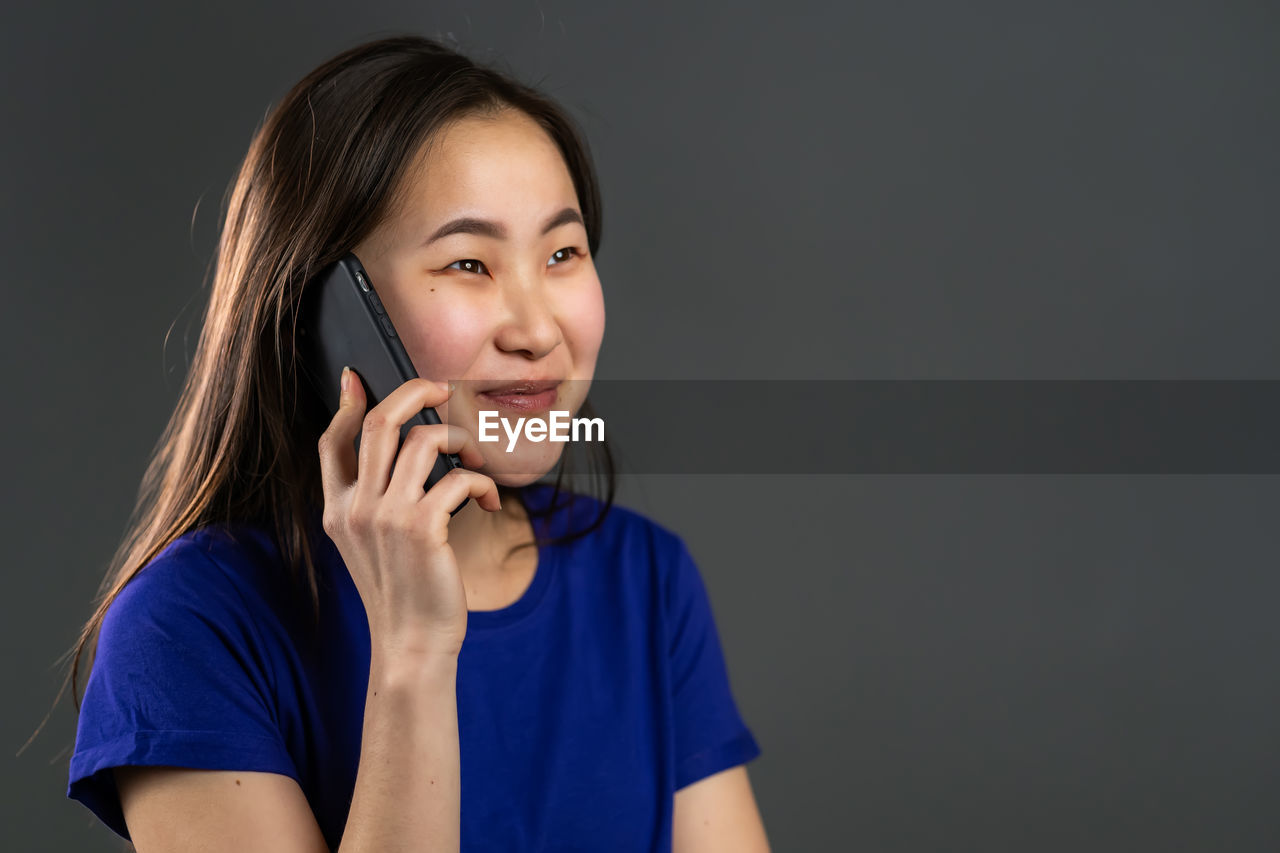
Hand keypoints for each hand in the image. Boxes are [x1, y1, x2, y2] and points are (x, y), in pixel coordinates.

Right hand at [317, 369, 500, 658]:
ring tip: (474, 457)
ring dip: (460, 439)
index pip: (333, 440)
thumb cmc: (402, 592)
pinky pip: (458, 478)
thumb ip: (373, 500)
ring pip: (425, 441)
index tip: (359, 377)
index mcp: (338, 510)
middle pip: (380, 422)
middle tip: (442, 390)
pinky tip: (488, 498)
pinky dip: (481, 482)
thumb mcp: (370, 544)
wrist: (411, 644)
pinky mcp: (422, 529)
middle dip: (415, 391)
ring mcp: (386, 517)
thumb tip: (394, 452)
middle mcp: (356, 508)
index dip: (346, 402)